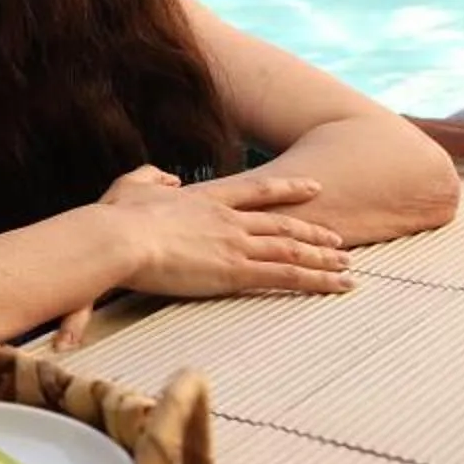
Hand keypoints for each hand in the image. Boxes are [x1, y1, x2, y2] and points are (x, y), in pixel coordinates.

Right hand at [53, 171, 351, 350]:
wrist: (119, 238)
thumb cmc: (115, 218)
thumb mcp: (130, 186)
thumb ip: (151, 178)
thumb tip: (166, 178)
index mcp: (206, 199)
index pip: (258, 192)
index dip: (288, 189)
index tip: (314, 187)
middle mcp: (229, 220)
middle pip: (284, 224)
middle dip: (315, 232)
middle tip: (339, 240)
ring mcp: (235, 244)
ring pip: (292, 250)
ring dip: (323, 258)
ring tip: (347, 266)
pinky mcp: (235, 271)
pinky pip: (287, 276)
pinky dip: (317, 280)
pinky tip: (338, 285)